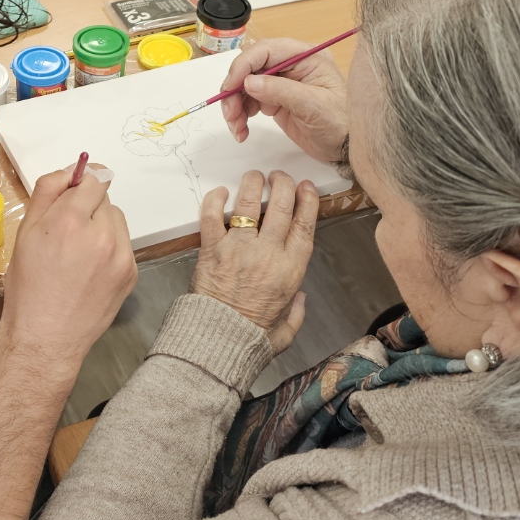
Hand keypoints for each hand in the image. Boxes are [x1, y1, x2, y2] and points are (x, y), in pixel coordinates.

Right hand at [0, 162, 136, 377]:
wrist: (45, 337)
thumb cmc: (29, 287)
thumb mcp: (25, 232)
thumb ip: (48, 191)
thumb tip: (72, 170)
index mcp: (70, 220)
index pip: (95, 178)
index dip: (83, 181)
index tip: (74, 190)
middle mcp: (101, 235)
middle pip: (105, 198)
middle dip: (87, 207)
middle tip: (66, 232)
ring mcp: (121, 256)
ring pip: (116, 220)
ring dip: (101, 226)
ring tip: (78, 253)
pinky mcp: (131, 273)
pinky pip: (124, 244)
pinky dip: (110, 249)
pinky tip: (90, 268)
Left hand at [189, 170, 318, 352]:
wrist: (218, 342)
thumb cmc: (250, 337)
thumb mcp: (286, 330)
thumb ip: (297, 313)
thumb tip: (300, 299)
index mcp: (290, 269)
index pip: (305, 224)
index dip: (307, 200)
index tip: (306, 188)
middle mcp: (268, 253)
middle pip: (281, 206)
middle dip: (282, 184)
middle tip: (279, 177)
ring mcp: (239, 248)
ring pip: (249, 204)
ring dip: (253, 184)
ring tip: (254, 177)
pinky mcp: (212, 249)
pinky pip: (212, 216)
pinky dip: (215, 200)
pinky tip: (221, 192)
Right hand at [219, 37, 347, 162]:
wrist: (347, 146)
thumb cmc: (341, 122)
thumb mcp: (312, 105)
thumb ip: (280, 91)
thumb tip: (249, 82)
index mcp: (306, 57)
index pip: (266, 50)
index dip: (244, 66)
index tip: (231, 87)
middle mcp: (291, 65)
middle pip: (251, 67)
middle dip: (235, 89)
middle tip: (231, 113)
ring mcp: (282, 83)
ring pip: (245, 85)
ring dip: (234, 105)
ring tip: (237, 127)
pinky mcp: (275, 100)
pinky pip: (249, 101)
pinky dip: (240, 115)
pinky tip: (242, 130)